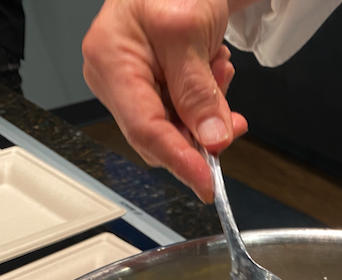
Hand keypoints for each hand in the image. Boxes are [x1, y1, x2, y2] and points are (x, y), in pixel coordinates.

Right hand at [82, 0, 248, 201]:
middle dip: (201, 132)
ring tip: (218, 68)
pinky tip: (213, 71)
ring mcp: (131, 86)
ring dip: (208, 111)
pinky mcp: (151, 89)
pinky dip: (206, 103)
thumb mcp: (188, 31)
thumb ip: (198, 90)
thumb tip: (211, 140)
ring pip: (177, 129)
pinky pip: (182, 116)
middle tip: (231, 117)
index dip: (179, 161)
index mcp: (110, 62)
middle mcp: (114, 80)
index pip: (145, 129)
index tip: (208, 185)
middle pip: (160, 136)